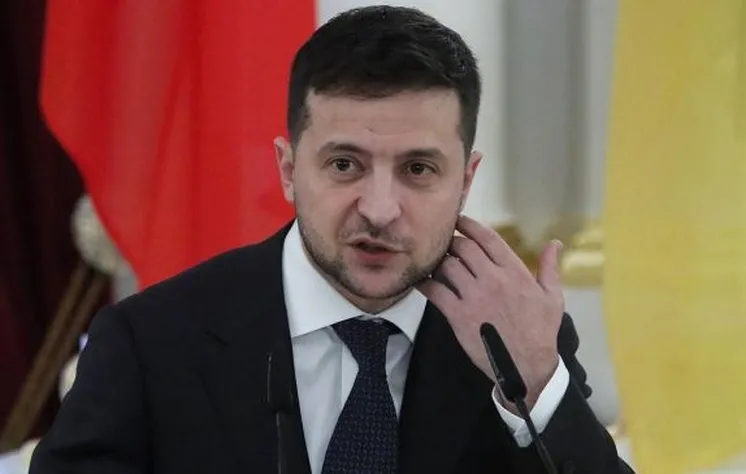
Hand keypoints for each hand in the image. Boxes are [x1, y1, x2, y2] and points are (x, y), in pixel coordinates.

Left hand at [417, 215, 564, 408]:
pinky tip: (421, 280)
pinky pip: (435, 291)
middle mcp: (492, 278)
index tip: (459, 220)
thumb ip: (550, 267)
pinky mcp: (458, 314)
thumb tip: (555, 243)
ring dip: (438, 260)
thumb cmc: (541, 330)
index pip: (487, 237)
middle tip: (445, 242)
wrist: (527, 364)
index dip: (470, 224)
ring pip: (447, 265)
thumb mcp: (552, 296)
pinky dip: (425, 283)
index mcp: (514, 271)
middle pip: (463, 247)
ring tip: (434, 259)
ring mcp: (473, 296)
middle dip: (452, 241)